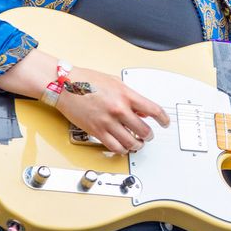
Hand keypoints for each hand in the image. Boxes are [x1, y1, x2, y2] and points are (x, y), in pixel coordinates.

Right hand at [54, 67, 169, 155]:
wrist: (65, 85)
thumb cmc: (87, 81)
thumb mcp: (115, 82)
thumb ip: (130, 96)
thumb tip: (142, 109)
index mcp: (126, 95)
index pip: (153, 110)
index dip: (163, 119)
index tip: (165, 123)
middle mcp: (119, 110)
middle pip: (144, 130)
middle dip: (148, 135)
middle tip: (148, 135)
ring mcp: (108, 122)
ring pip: (131, 142)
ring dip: (137, 145)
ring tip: (137, 143)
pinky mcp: (97, 131)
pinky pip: (115, 147)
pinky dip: (122, 150)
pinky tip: (123, 147)